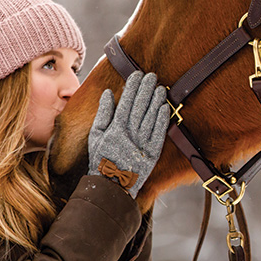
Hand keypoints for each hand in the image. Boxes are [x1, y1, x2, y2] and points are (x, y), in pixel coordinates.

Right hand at [87, 71, 170, 197]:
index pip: (125, 102)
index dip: (132, 87)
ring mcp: (142, 144)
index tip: (136, 75)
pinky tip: (165, 107)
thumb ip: (103, 114)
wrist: (111, 186)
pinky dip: (162, 119)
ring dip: (155, 101)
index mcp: (115, 129)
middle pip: (140, 107)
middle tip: (151, 75)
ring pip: (151, 117)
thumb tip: (107, 93)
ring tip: (159, 87)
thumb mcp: (96, 136)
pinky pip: (159, 133)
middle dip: (145, 89)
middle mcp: (130, 134)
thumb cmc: (101, 159)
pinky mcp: (152, 153)